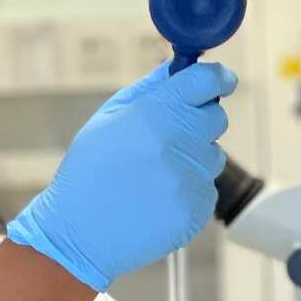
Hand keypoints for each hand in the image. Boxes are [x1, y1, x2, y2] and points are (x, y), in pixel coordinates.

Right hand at [6, 62, 236, 290]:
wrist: (78, 232)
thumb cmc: (88, 173)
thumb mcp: (106, 120)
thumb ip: (148, 90)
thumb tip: (178, 68)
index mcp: (155, 113)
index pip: (206, 81)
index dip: (218, 78)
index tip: (222, 81)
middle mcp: (178, 142)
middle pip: (216, 118)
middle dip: (198, 121)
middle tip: (168, 137)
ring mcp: (190, 177)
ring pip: (212, 156)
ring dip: (193, 159)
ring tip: (154, 176)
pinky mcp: (197, 208)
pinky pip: (206, 189)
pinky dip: (188, 191)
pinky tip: (157, 198)